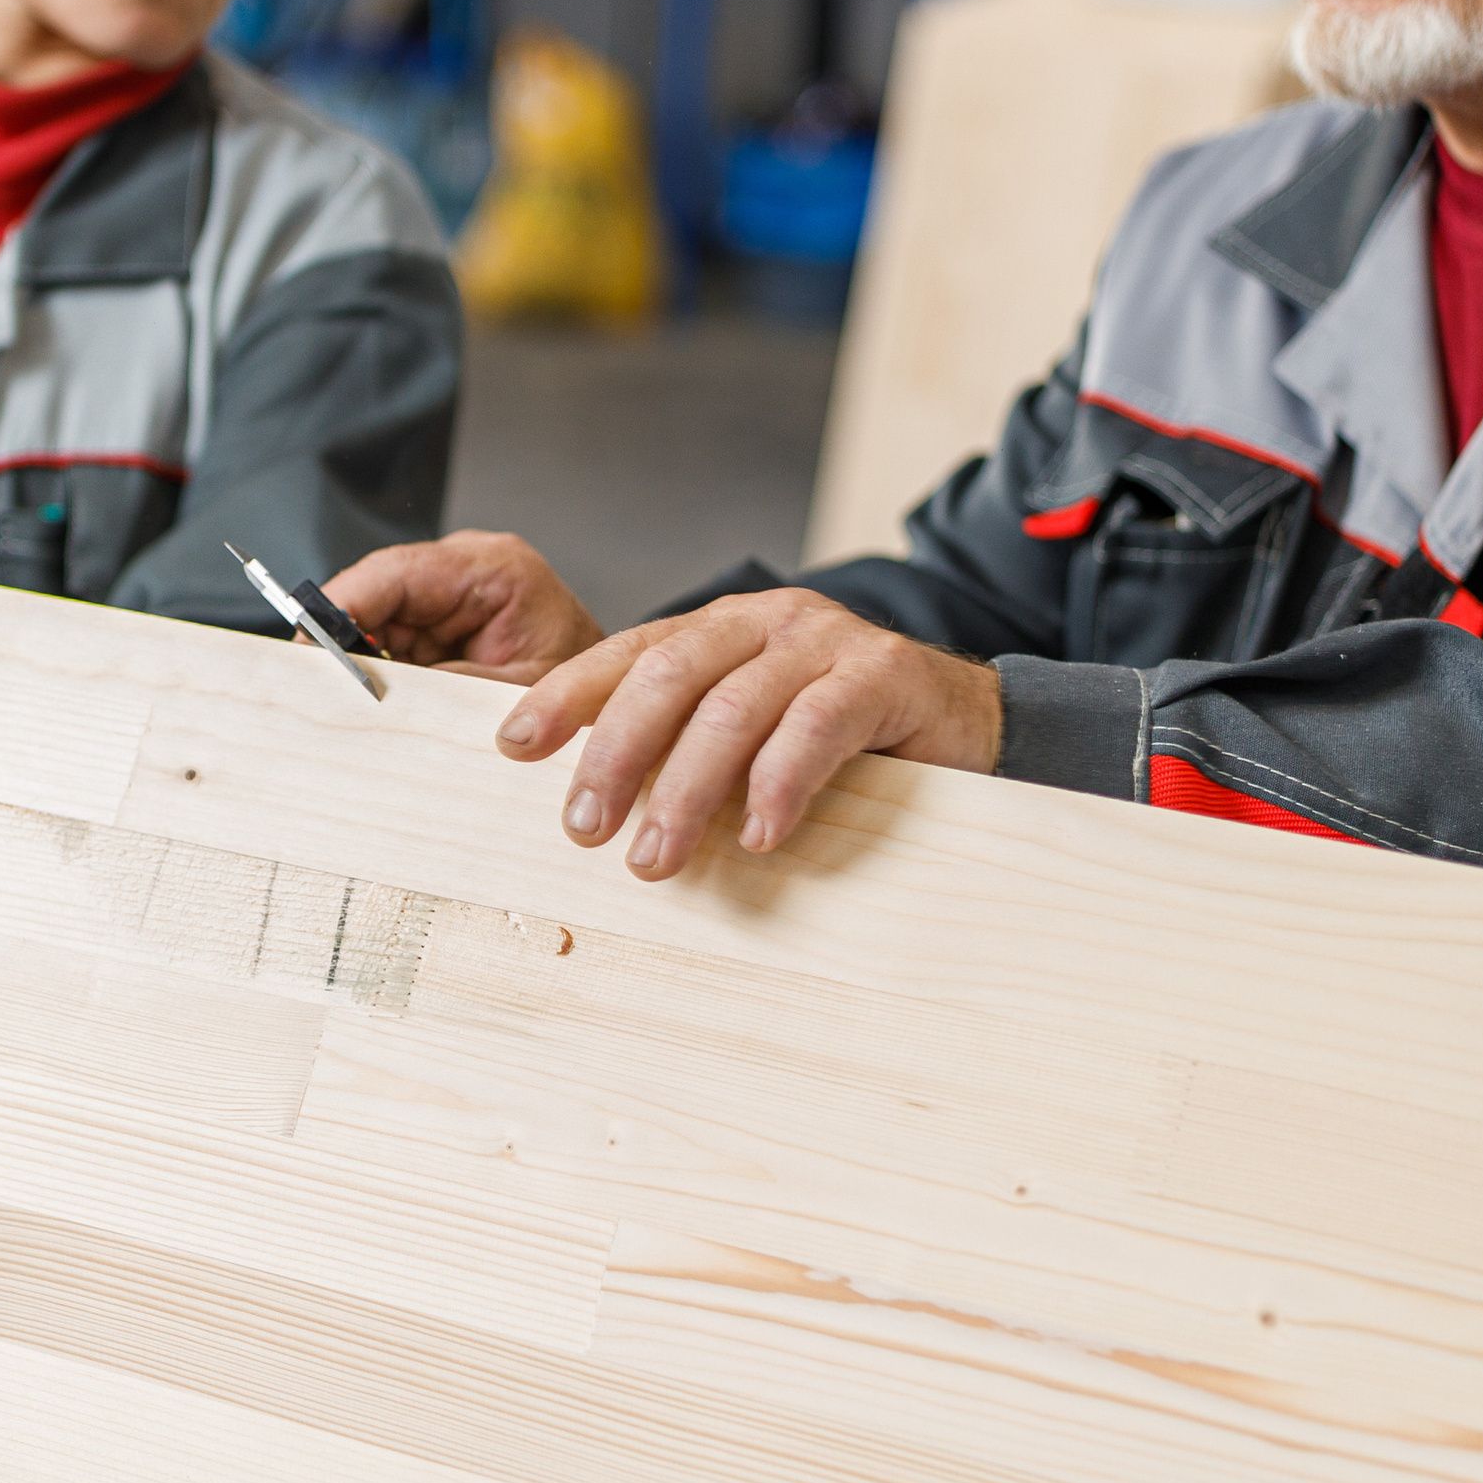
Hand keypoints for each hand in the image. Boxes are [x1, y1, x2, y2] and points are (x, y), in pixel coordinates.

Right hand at [325, 530, 604, 684]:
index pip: (397, 572)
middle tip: (323, 689)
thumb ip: (451, 685)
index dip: (343, 605)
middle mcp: (467, 568)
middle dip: (347, 640)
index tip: (309, 643)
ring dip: (364, 662)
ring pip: (376, 620)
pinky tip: (382, 701)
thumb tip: (380, 689)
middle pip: (376, 594)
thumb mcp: (520, 693)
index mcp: (495, 568)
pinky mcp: (443, 620)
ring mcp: (452, 592)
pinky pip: (392, 640)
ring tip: (359, 706)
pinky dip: (382, 671)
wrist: (617, 698)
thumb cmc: (587, 688)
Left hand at [496, 589, 1003, 880]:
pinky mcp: (885, 676)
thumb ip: (687, 750)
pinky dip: (779, 783)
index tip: (513, 745)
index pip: (628, 653)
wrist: (968, 723)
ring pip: (734, 707)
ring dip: (686, 790)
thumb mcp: (752, 734)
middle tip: (584, 829)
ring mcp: (827, 642)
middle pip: (669, 675)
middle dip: (616, 753)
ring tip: (655, 860)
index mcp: (721, 629)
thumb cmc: (844, 741)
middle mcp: (765, 622)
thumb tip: (593, 812)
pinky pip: (818, 726)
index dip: (567, 695)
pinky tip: (758, 836)